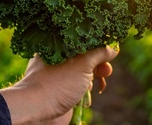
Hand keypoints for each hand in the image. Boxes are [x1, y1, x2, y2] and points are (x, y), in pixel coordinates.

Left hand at [0, 46, 118, 124]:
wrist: (37, 110)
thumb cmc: (57, 82)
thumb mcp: (83, 63)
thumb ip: (99, 53)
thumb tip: (113, 48)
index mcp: (57, 46)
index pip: (82, 40)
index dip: (97, 45)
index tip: (109, 51)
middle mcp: (57, 59)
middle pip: (84, 56)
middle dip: (99, 64)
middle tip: (107, 70)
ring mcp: (59, 76)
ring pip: (83, 73)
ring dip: (94, 78)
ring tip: (100, 85)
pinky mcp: (61, 91)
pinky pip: (79, 87)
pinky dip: (87, 91)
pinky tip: (89, 96)